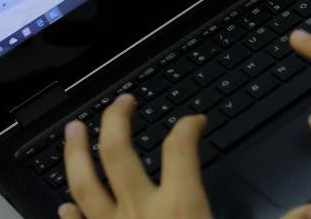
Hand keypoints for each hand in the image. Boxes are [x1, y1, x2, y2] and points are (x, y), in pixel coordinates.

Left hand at [60, 95, 212, 218]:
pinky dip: (71, 215)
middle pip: (117, 153)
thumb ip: (213, 210)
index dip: (188, 127)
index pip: (180, 151)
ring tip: (74, 130)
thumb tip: (244, 209)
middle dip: (115, 120)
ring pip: (84, 186)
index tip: (194, 121)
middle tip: (121, 102)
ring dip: (76, 154)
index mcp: (179, 207)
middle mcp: (140, 212)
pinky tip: (66, 207)